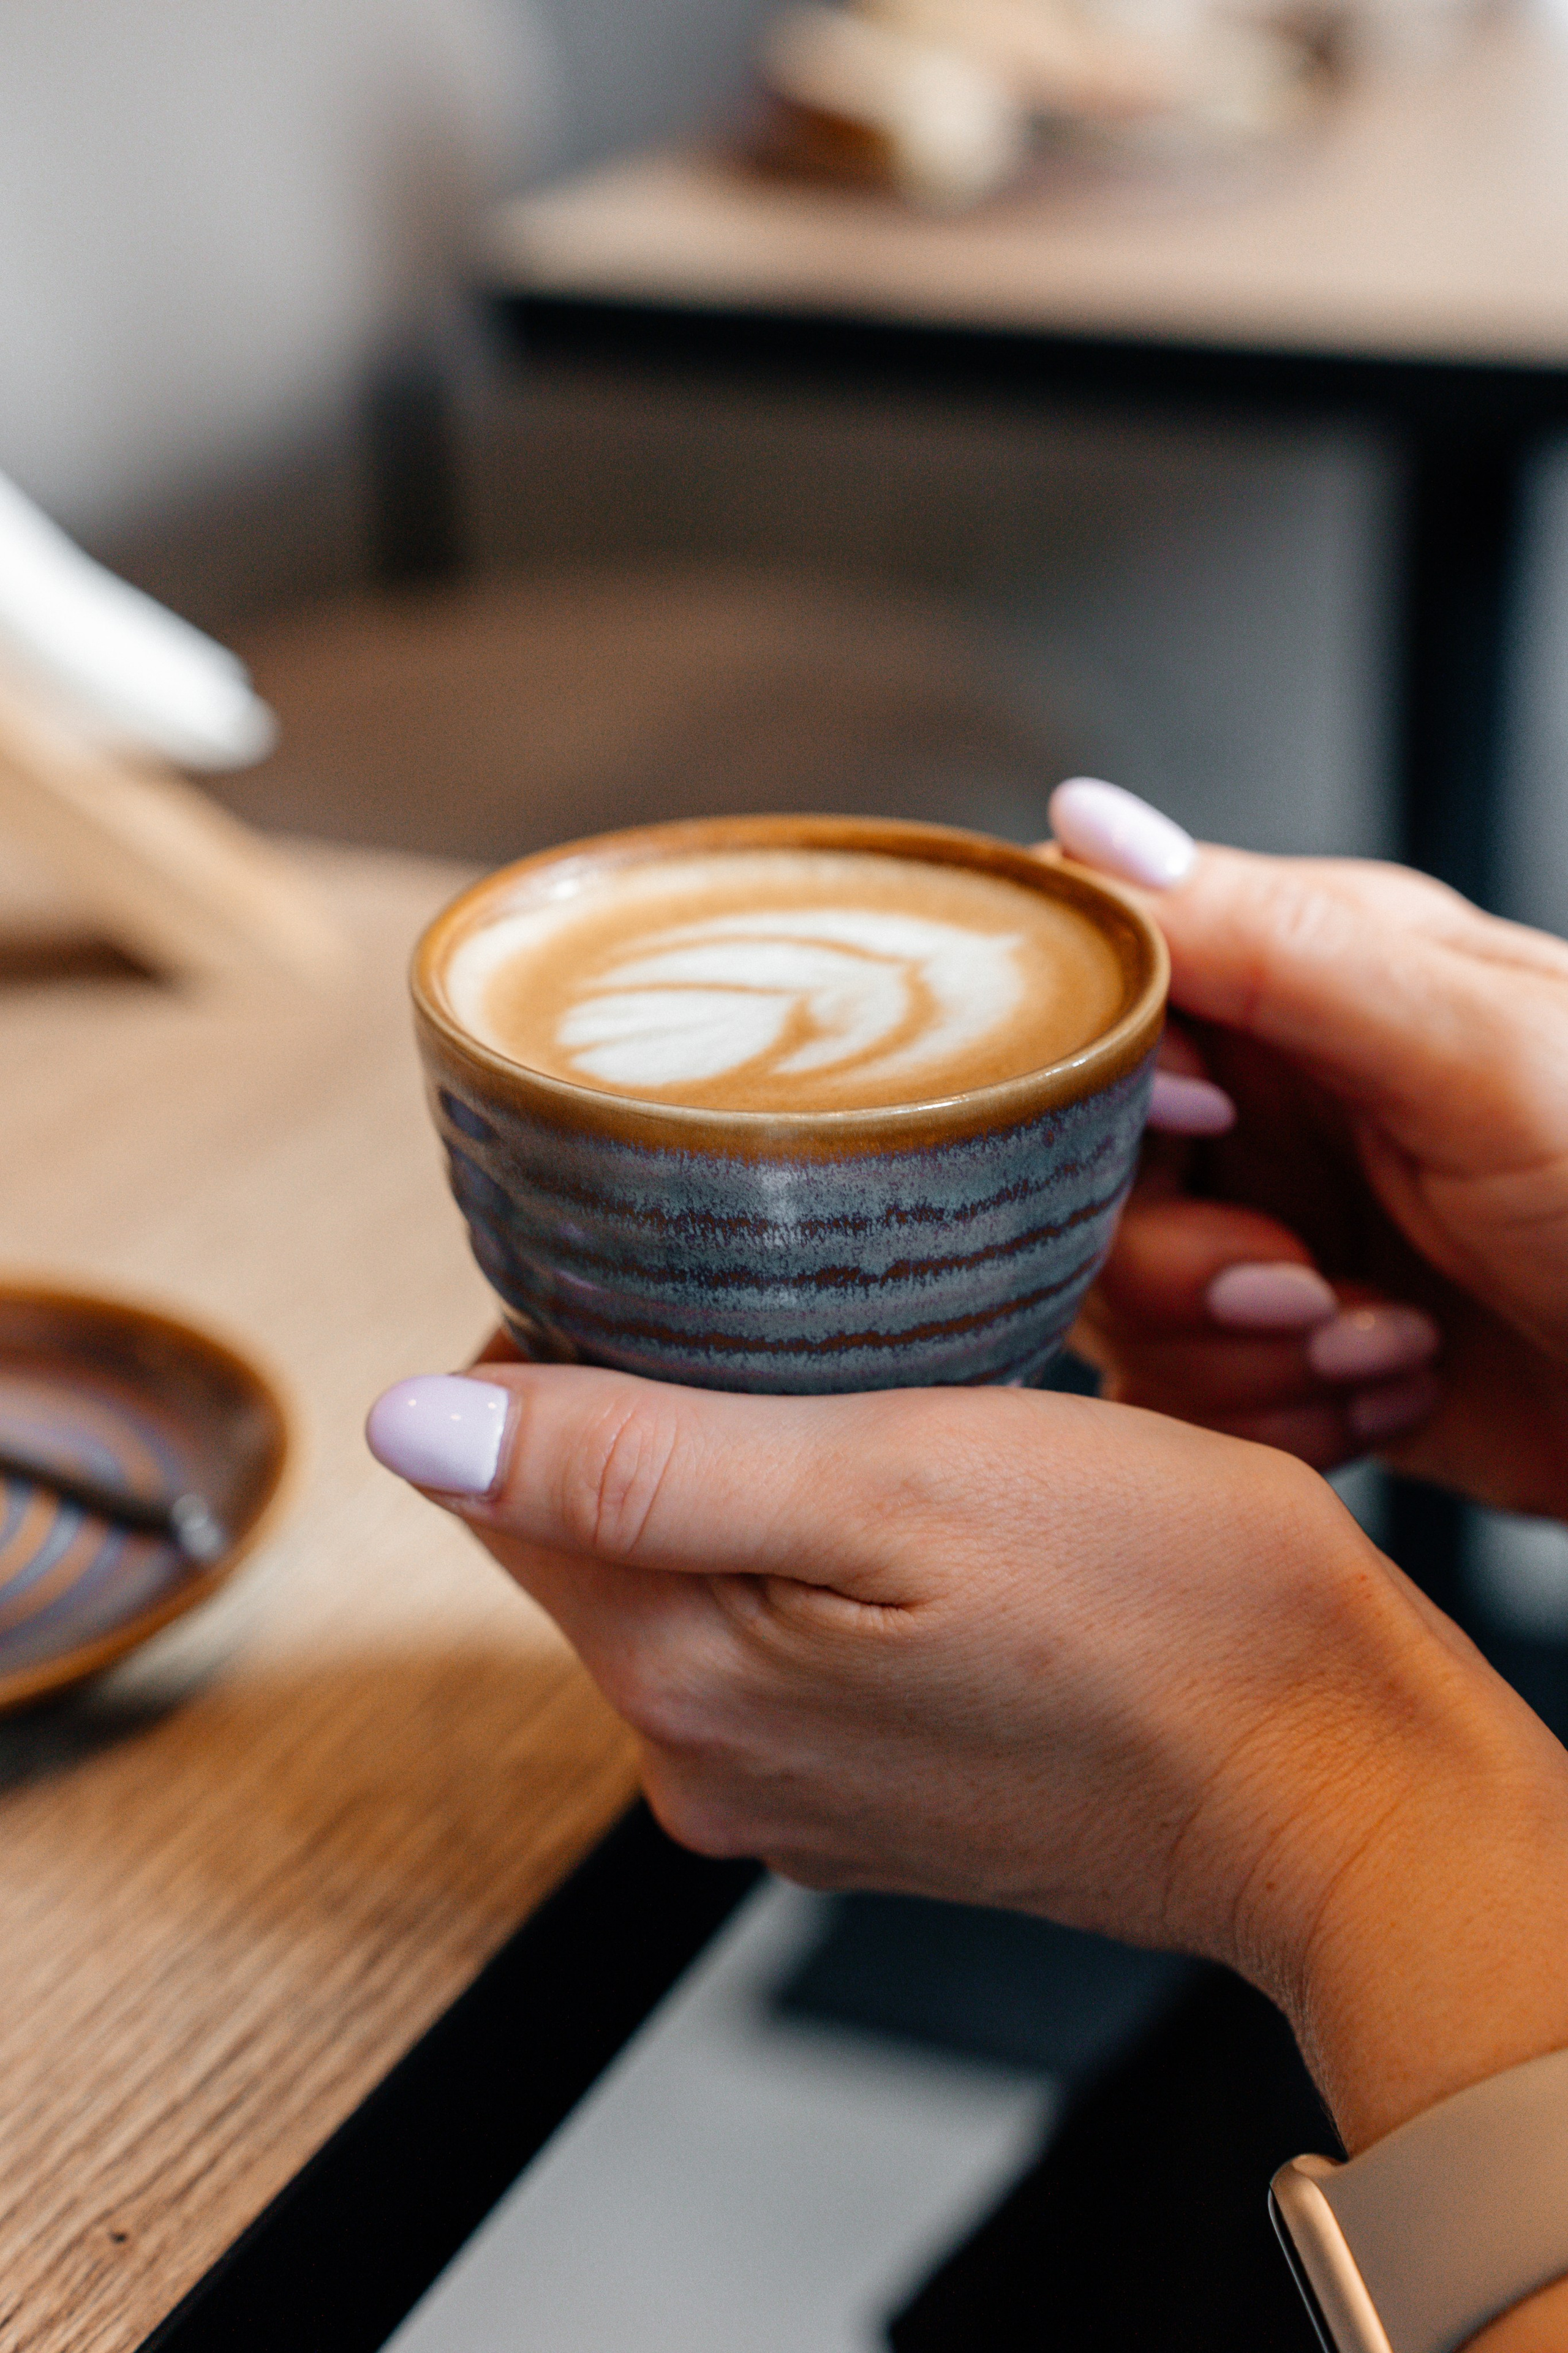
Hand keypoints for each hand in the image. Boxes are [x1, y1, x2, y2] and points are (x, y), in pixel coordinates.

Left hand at [366, 1359, 1567, 2166]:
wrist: (1340, 1779)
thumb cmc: (1164, 1615)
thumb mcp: (893, 1483)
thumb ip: (634, 1461)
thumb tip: (408, 1427)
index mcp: (679, 1677)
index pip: (506, 1472)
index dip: (568, 1336)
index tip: (684, 1261)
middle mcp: (708, 1760)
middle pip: (597, 1522)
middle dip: (672, 1398)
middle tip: (820, 1311)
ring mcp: (792, 1789)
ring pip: (698, 1568)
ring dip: (757, 1468)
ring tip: (886, 1396)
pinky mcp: (871, 1793)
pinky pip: (786, 1633)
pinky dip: (825, 1551)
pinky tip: (927, 1507)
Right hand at [1051, 780, 1567, 1517]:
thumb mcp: (1474, 1047)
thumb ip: (1276, 943)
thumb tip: (1085, 816)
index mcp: (1299, 977)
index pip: (1094, 987)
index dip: (1103, 1071)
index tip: (1205, 1126)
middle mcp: (1264, 1097)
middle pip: (1074, 1168)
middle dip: (1178, 1259)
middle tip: (1304, 1286)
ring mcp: (1265, 1224)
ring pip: (1114, 1298)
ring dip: (1244, 1354)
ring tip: (1384, 1346)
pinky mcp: (1278, 1352)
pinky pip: (1173, 1395)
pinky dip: (1271, 1419)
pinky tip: (1386, 1396)